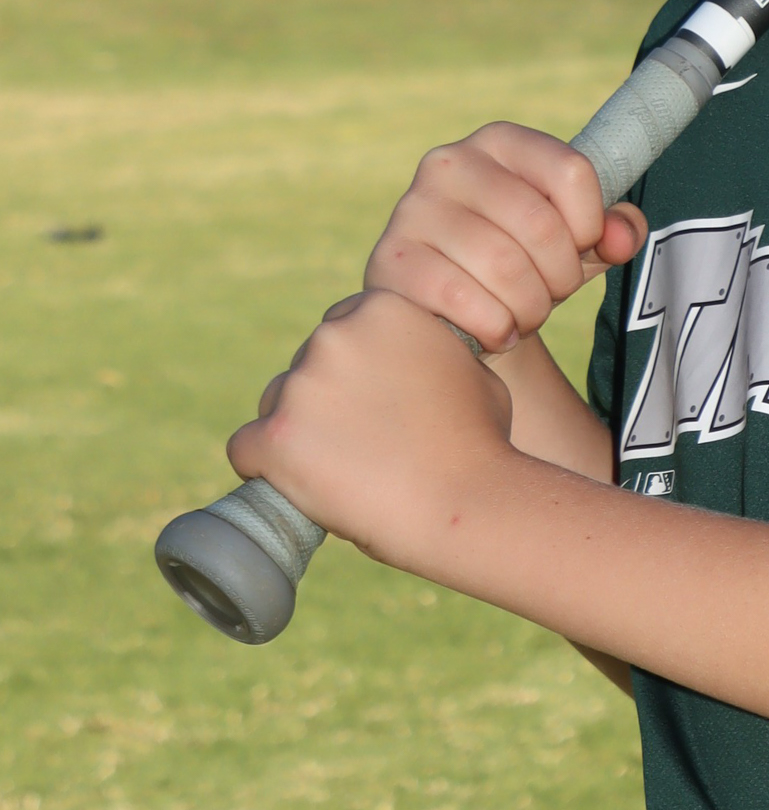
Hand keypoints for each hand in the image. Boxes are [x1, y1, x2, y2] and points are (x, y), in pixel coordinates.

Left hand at [228, 289, 514, 569]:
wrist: (467, 502)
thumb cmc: (481, 441)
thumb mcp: (470, 368)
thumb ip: (428, 351)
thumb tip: (413, 359)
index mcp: (381, 308)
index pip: (343, 327)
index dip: (358, 367)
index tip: (372, 401)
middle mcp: (333, 336)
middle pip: (306, 364)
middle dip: (326, 398)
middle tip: (361, 441)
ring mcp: (300, 386)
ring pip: (275, 404)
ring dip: (298, 431)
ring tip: (340, 470)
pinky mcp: (275, 438)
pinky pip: (246, 448)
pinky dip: (266, 468)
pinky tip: (296, 485)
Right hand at [363, 123, 647, 353]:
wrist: (449, 309)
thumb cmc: (522, 262)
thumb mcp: (576, 240)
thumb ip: (615, 229)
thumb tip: (621, 235)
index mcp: (500, 142)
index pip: (573, 172)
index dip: (591, 225)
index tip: (581, 248)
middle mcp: (451, 163)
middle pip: (541, 225)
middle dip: (561, 277)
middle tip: (551, 294)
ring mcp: (414, 209)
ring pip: (504, 267)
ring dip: (530, 308)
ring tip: (524, 313)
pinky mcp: (392, 260)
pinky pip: (462, 299)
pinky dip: (495, 326)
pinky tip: (496, 330)